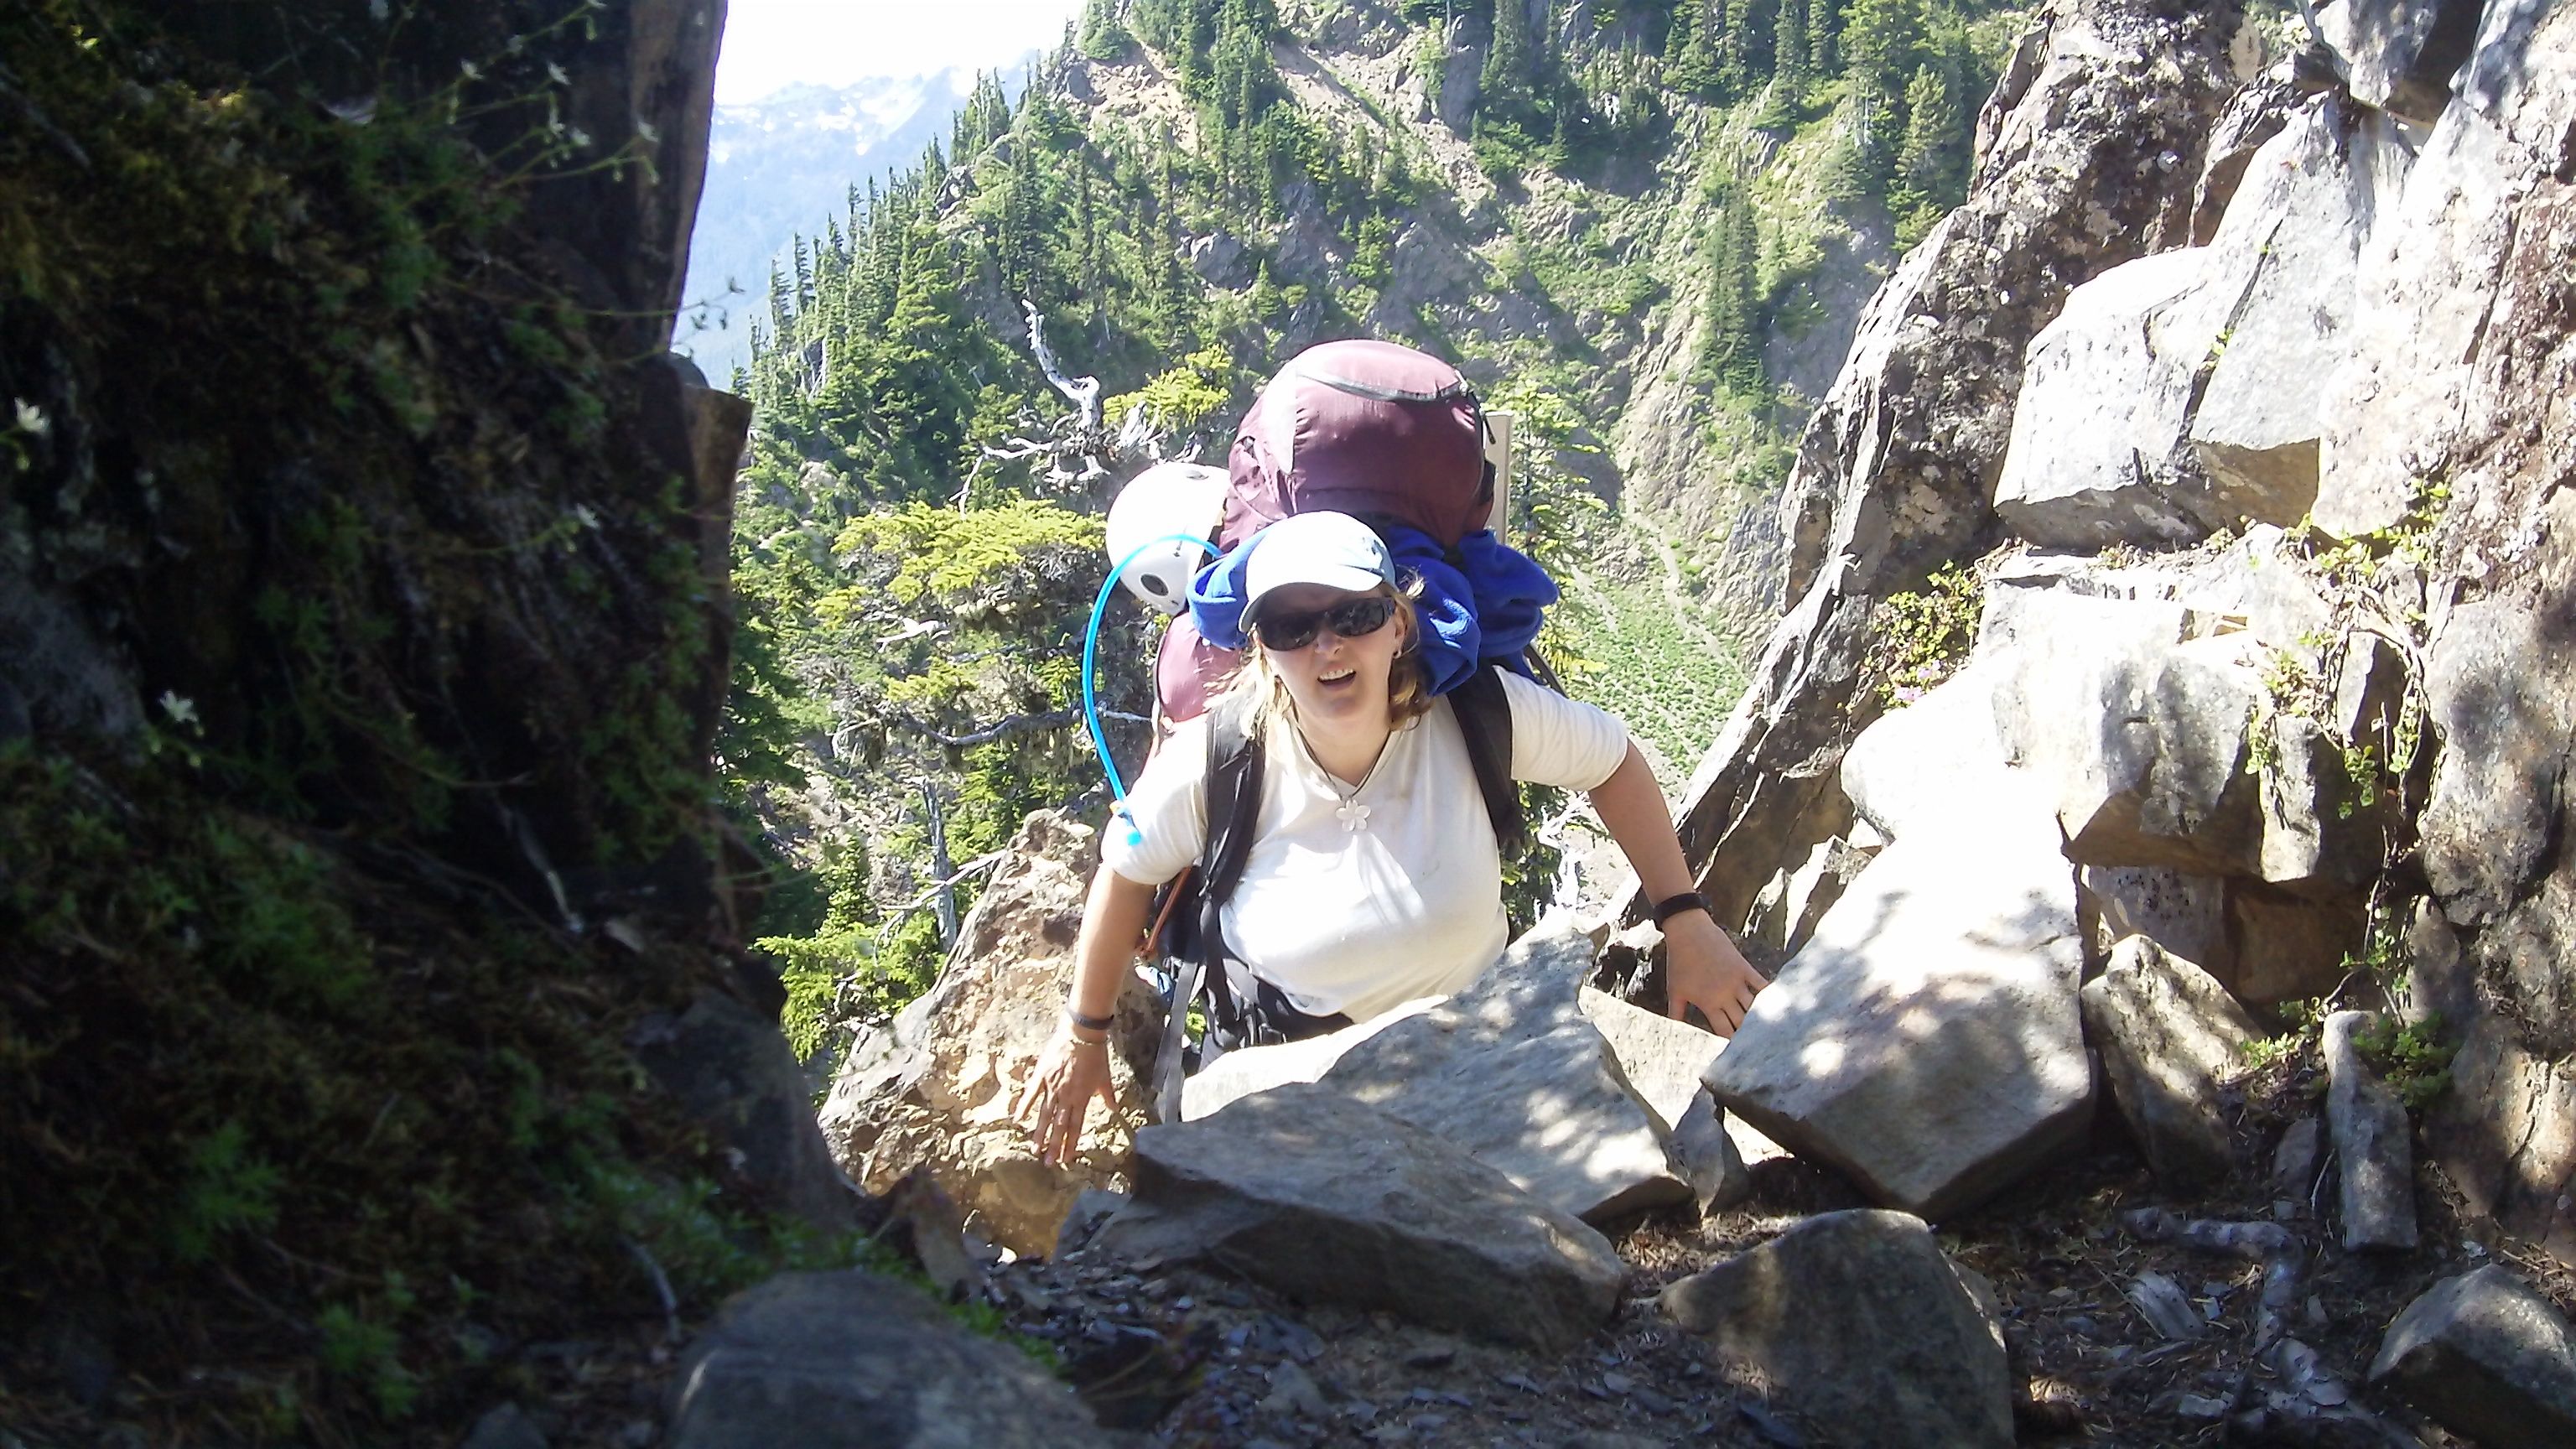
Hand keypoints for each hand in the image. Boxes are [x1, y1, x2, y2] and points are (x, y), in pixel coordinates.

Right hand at [1009, 1024, 1118, 1167]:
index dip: (1070, 1144)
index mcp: (1082, 1098)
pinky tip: (1018, 1120)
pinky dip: (1024, 1106)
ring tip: (1035, 1150)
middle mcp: (1066, 1097)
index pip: (1075, 1126)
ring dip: (1040, 1133)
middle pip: (1059, 1126)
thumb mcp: (1105, 1077)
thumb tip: (1114, 1110)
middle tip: (1048, 1163)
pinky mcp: (1041, 1076)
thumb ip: (1107, 1095)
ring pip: (1045, 1115)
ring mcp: (1052, 1087)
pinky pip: (1031, 1094)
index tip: (1066, 1160)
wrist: (1082, 1033)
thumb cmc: (1096, 1055)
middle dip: (1053, 1146)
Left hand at [1662, 910, 1767, 1036]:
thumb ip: (1676, 1012)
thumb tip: (1674, 1028)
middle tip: (1757, 1043)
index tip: (1737, 1049)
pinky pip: (1761, 984)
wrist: (1689, 932)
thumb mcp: (1675, 989)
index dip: (1731, 1041)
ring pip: (1754, 1007)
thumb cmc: (1679, 962)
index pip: (1724, 1030)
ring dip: (1761, 1018)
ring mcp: (1736, 981)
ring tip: (1770, 1030)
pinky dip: (1769, 994)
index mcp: (1708, 1003)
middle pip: (1742, 1022)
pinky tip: (1777, 1003)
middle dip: (1748, 1033)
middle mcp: (1725, 995)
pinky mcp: (1744, 967)